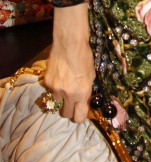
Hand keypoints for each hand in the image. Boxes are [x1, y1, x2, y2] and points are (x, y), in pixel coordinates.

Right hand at [44, 3, 95, 121]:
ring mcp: (56, 89)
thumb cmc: (85, 57)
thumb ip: (86, 91)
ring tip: (66, 84)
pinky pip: (51, 90)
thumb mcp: (91, 76)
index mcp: (82, 93)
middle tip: (72, 103)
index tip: (80, 112)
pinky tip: (59, 75)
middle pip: (65, 114)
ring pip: (57, 101)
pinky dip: (55, 86)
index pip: (78, 117)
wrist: (70, 43)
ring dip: (61, 97)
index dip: (79, 117)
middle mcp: (68, 94)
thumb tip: (84, 100)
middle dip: (69, 110)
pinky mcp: (47, 82)